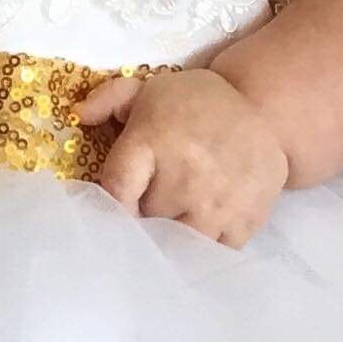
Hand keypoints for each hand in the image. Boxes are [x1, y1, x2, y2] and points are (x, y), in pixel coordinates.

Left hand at [77, 69, 290, 248]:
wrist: (264, 107)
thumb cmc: (195, 104)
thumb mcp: (147, 89)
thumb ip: (107, 98)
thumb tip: (78, 115)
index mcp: (153, 140)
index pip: (115, 192)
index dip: (110, 207)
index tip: (116, 208)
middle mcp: (185, 176)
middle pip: (145, 223)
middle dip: (142, 219)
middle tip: (148, 208)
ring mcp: (217, 203)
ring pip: (177, 244)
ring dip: (172, 238)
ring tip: (173, 222)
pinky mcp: (245, 220)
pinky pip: (212, 252)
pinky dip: (203, 247)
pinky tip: (200, 229)